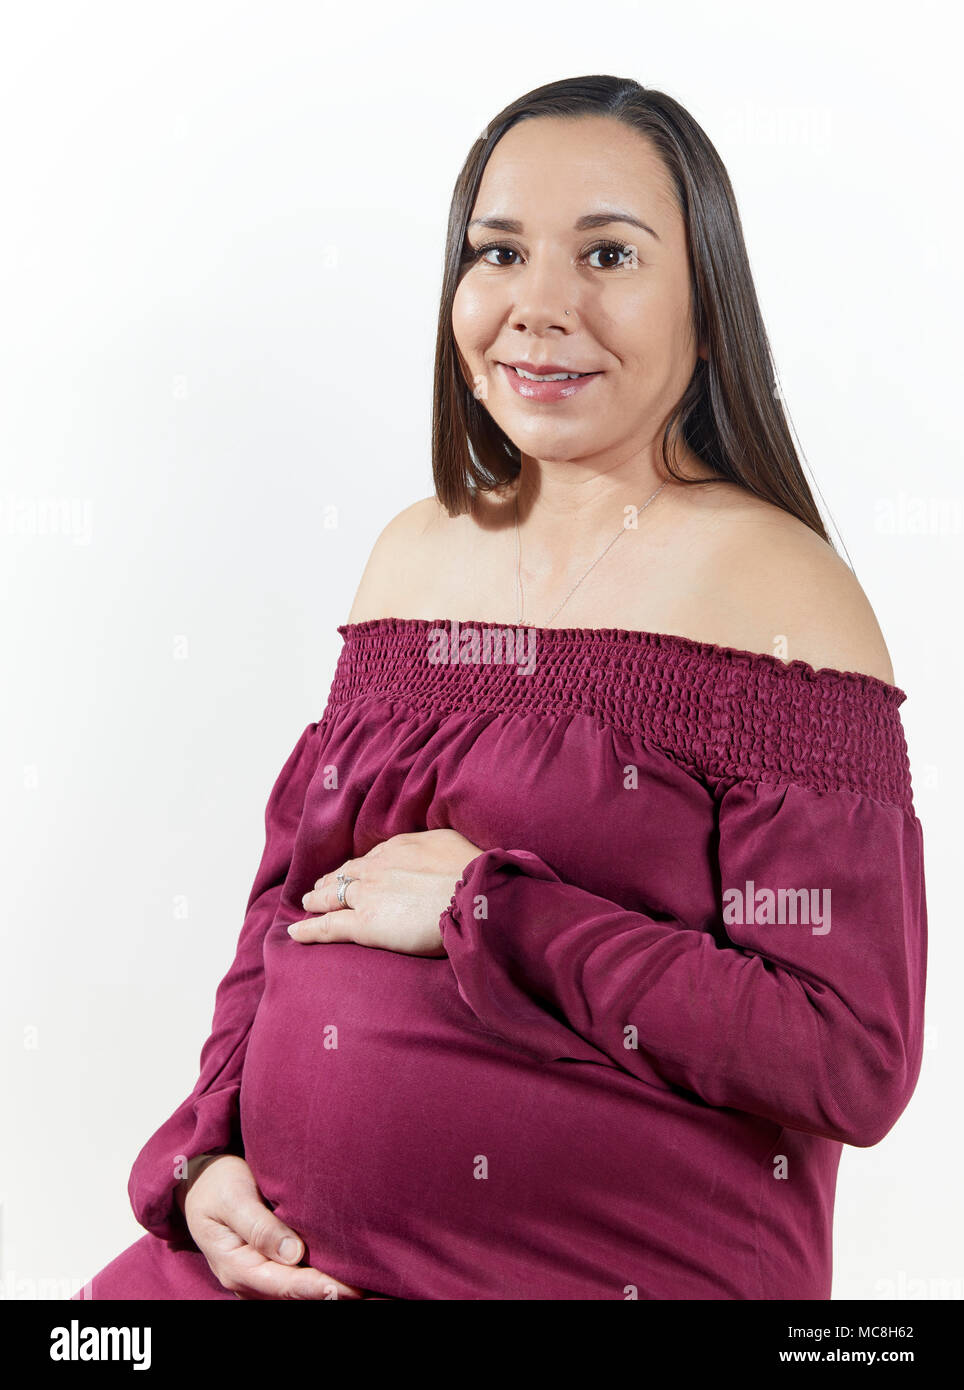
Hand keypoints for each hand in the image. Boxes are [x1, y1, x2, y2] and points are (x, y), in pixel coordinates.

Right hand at [178, 1153, 364, 1299]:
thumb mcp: (232, 1198)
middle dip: (332, 1293)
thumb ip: (260, 1226)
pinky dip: (320, 1279)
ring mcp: (259, 1276)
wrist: (199, 1181)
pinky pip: (296, 1279)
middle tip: (369, 1289)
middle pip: (295, 1294)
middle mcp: (248, 1280)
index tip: (350, 1288)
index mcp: (236, 1266)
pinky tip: (347, 1273)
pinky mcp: (269, 1266)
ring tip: (365, 1284)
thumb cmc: (216, 1184)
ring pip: (298, 1291)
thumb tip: (293, 1254)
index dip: (319, 1287)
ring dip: (329, 1289)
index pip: (285, 1284)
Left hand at [288, 828, 483, 956]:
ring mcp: (367, 895)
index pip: (369, 859)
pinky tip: (295, 934)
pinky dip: (308, 930)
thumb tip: (436, 855)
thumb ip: (434, 849)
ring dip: (317, 899)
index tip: (353, 873)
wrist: (473, 894)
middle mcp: (376, 868)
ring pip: (331, 896)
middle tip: (320, 887)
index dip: (358, 868)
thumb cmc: (472, 872)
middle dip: (330, 880)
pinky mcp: (363, 923)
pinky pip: (327, 926)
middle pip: (345, 874)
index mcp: (398, 848)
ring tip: (307, 904)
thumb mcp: (452, 845)